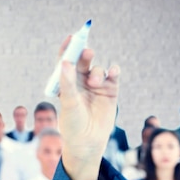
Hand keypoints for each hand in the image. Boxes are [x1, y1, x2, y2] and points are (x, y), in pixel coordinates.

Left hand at [57, 36, 119, 179]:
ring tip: (94, 82)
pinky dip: (113, 71)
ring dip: (96, 71)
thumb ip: (67, 83)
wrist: (88, 142)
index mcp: (65, 82)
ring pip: (97, 68)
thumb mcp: (68, 103)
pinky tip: (113, 72)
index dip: (68, 48)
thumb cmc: (72, 124)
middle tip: (86, 50)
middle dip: (84, 54)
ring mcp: (95, 85)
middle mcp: (80, 81)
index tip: (71, 37)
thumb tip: (65, 63)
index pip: (66, 61)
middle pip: (82, 61)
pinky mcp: (110, 91)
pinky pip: (112, 76)